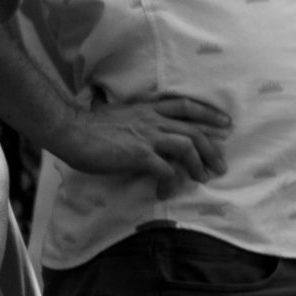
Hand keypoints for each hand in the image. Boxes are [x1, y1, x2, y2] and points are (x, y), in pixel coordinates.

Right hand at [57, 93, 232, 191]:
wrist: (70, 130)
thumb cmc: (88, 126)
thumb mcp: (119, 114)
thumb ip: (135, 119)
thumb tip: (140, 127)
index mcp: (148, 108)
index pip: (187, 105)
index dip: (208, 113)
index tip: (225, 122)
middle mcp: (153, 119)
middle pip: (193, 130)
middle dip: (212, 148)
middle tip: (222, 164)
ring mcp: (147, 136)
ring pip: (186, 146)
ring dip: (198, 164)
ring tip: (204, 178)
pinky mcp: (139, 155)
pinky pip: (165, 169)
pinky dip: (170, 181)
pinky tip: (167, 190)